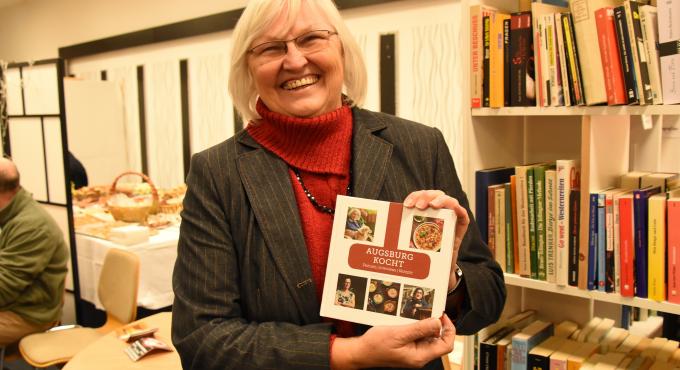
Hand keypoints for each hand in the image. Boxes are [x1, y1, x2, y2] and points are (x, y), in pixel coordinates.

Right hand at [331, 315, 455, 368]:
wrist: (361, 352)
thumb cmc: (376, 345)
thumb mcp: (399, 333)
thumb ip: (419, 328)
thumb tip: (438, 322)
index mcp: (420, 356)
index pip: (446, 345)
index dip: (449, 330)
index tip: (442, 316)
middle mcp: (420, 356)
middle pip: (439, 341)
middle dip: (438, 326)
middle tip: (431, 311)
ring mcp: (414, 353)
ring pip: (429, 338)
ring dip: (427, 325)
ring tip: (419, 314)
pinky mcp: (408, 348)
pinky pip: (419, 337)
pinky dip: (418, 327)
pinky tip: (411, 319)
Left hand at [403, 190, 469, 291]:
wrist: (436, 268)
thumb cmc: (421, 251)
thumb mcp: (410, 238)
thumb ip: (402, 231)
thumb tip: (381, 229)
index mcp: (426, 209)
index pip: (420, 197)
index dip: (414, 197)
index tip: (406, 205)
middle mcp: (439, 210)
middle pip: (434, 194)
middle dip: (426, 197)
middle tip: (418, 207)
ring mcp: (451, 216)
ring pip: (449, 200)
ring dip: (441, 200)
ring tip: (433, 206)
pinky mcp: (461, 225)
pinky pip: (463, 215)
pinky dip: (459, 209)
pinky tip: (453, 210)